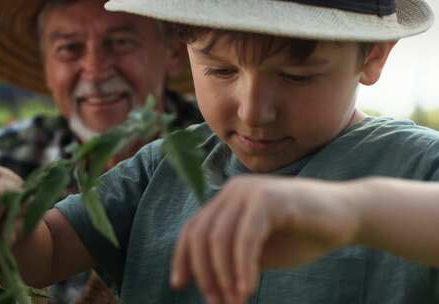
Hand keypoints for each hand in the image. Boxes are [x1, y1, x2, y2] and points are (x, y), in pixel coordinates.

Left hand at [170, 175, 359, 303]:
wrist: (347, 217)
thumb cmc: (302, 236)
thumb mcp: (259, 252)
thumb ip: (232, 259)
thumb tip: (205, 281)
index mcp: (226, 200)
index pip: (192, 229)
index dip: (182, 259)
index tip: (179, 285)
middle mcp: (232, 191)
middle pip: (200, 235)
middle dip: (205, 273)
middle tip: (217, 302)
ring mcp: (249, 191)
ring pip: (219, 239)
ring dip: (224, 276)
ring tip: (236, 302)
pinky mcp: (268, 199)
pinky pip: (245, 238)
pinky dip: (242, 268)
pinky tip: (248, 289)